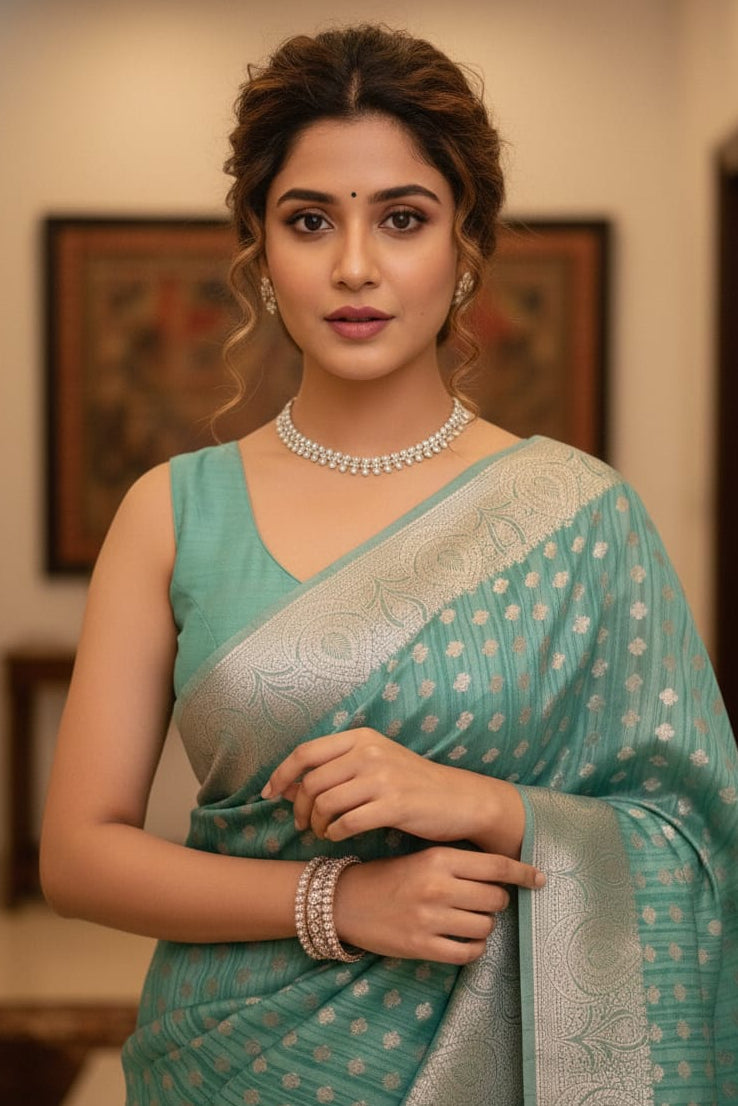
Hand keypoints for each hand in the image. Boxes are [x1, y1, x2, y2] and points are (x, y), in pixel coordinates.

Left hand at [261, 728, 524, 854]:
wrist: (459, 799)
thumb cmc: (412, 783)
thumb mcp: (375, 762)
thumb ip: (334, 768)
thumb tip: (285, 784)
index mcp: (361, 737)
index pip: (305, 753)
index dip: (281, 775)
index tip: (269, 794)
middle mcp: (370, 752)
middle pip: (311, 782)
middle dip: (299, 807)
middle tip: (302, 824)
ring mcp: (383, 777)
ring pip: (326, 803)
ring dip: (317, 823)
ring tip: (323, 831)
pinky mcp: (395, 804)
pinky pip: (347, 822)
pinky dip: (336, 833)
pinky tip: (340, 836)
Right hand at [333, 847, 544, 964]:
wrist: (346, 901)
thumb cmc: (390, 877)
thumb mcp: (423, 858)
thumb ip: (459, 864)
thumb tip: (504, 875)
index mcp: (438, 859)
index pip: (495, 865)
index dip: (523, 873)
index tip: (540, 878)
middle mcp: (437, 886)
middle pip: (496, 898)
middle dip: (495, 901)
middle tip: (482, 901)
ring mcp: (430, 918)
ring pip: (485, 926)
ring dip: (483, 925)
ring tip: (466, 920)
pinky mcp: (422, 946)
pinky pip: (468, 953)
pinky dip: (473, 949)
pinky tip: (463, 941)